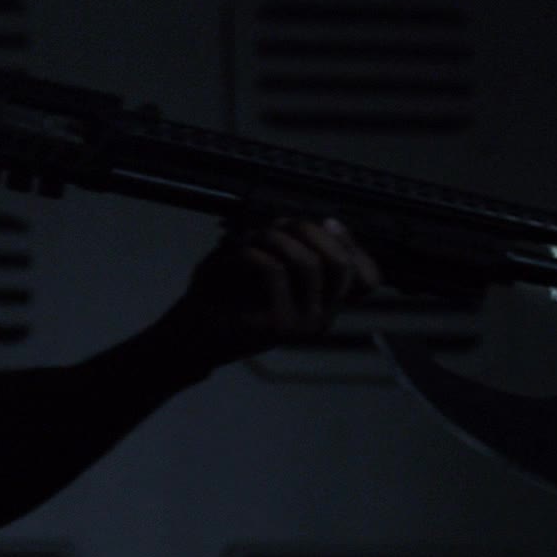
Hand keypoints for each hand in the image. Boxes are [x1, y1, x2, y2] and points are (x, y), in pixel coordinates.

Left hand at [159, 217, 383, 367]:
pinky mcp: (279, 327)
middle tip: (273, 225)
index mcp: (324, 305)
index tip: (325, 221)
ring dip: (273, 238)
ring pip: (307, 263)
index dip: (349, 242)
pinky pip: (275, 271)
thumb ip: (298, 245)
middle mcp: (322, 319)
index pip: (366, 276)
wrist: (190, 335)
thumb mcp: (267, 262)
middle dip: (307, 231)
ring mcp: (303, 326)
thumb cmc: (226, 293)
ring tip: (247, 239)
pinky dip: (250, 252)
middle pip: (340, 264)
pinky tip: (232, 255)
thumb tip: (327, 223)